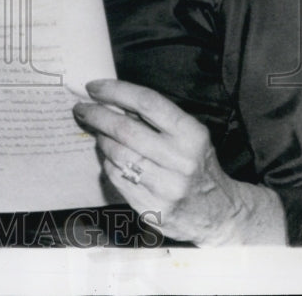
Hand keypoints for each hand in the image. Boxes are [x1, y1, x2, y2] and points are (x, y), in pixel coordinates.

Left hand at [73, 79, 285, 245]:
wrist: (220, 213)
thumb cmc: (197, 165)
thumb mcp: (188, 136)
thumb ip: (155, 118)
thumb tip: (112, 100)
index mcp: (191, 135)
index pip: (147, 102)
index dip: (115, 91)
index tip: (93, 87)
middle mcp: (181, 161)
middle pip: (125, 129)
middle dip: (96, 115)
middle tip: (81, 109)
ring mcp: (166, 188)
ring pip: (116, 154)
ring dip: (101, 140)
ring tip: (99, 134)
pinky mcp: (153, 208)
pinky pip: (117, 178)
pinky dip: (108, 163)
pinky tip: (111, 158)